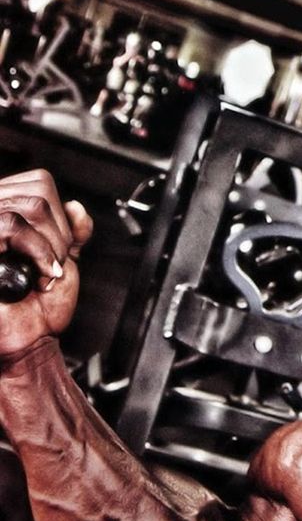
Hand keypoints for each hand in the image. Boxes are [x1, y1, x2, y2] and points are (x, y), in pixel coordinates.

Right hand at [0, 170, 92, 357]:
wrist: (30, 337)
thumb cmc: (41, 304)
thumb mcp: (64, 259)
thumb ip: (72, 231)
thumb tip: (75, 207)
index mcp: (6, 214)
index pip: (38, 183)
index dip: (61, 215)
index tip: (60, 248)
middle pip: (38, 192)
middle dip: (60, 233)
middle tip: (54, 264)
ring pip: (28, 207)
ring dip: (52, 245)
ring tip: (45, 270)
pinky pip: (10, 226)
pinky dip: (39, 250)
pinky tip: (41, 273)